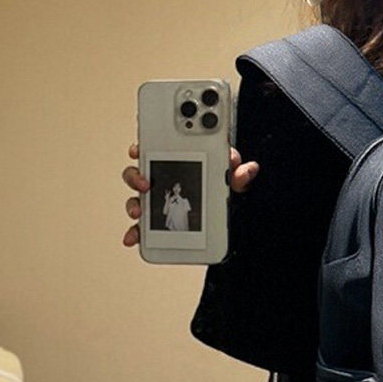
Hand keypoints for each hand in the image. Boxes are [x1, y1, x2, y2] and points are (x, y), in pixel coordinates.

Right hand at [121, 144, 259, 247]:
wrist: (231, 228)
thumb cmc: (227, 196)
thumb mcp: (235, 184)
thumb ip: (238, 174)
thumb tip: (249, 170)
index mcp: (183, 161)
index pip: (160, 146)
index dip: (147, 143)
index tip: (140, 147)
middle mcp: (166, 180)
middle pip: (141, 171)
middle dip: (136, 175)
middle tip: (145, 182)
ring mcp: (161, 202)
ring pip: (138, 198)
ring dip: (134, 204)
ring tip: (139, 212)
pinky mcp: (159, 224)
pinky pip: (143, 227)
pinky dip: (136, 233)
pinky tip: (134, 238)